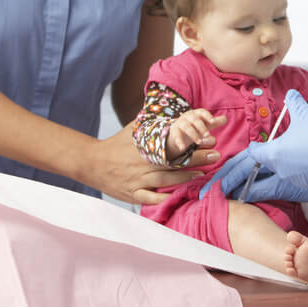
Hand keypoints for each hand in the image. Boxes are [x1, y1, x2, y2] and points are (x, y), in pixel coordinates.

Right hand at [83, 118, 224, 204]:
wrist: (92, 162)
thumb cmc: (116, 144)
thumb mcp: (134, 128)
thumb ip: (153, 121)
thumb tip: (171, 109)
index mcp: (146, 146)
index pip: (175, 144)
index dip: (193, 142)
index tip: (210, 138)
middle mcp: (144, 163)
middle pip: (175, 162)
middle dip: (197, 159)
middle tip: (215, 155)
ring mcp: (138, 180)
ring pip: (166, 180)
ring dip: (186, 178)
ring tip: (202, 174)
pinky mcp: (132, 194)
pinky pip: (149, 198)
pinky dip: (162, 199)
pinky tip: (175, 197)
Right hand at [168, 108, 224, 160]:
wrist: (177, 132)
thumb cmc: (194, 126)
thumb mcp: (204, 124)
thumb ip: (214, 122)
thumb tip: (225, 119)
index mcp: (196, 114)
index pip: (202, 112)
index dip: (208, 116)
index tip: (213, 122)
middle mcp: (188, 117)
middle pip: (195, 119)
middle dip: (201, 126)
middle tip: (207, 134)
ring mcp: (180, 124)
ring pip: (186, 127)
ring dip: (193, 134)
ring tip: (199, 142)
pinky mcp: (174, 132)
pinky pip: (176, 136)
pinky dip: (179, 142)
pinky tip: (183, 149)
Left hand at [200, 89, 307, 202]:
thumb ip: (296, 105)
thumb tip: (291, 93)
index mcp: (275, 153)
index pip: (248, 157)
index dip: (235, 162)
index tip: (223, 169)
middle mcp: (278, 172)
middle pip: (247, 179)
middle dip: (229, 183)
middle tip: (213, 190)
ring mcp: (291, 185)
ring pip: (261, 191)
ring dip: (247, 192)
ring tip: (235, 195)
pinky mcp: (303, 194)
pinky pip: (278, 195)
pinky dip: (267, 194)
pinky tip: (265, 193)